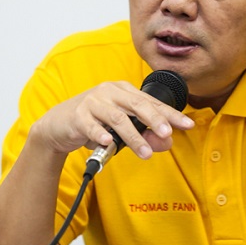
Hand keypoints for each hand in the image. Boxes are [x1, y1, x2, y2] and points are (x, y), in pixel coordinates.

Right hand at [30, 81, 193, 159]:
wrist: (58, 126)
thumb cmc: (95, 125)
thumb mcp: (122, 131)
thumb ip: (145, 136)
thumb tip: (167, 142)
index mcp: (124, 91)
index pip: (152, 102)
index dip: (170, 113)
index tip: (187, 125)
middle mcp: (110, 92)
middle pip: (137, 104)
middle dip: (155, 119)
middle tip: (168, 134)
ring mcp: (93, 102)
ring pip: (117, 118)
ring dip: (133, 137)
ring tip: (144, 153)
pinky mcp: (78, 116)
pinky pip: (91, 125)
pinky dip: (100, 134)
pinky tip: (108, 143)